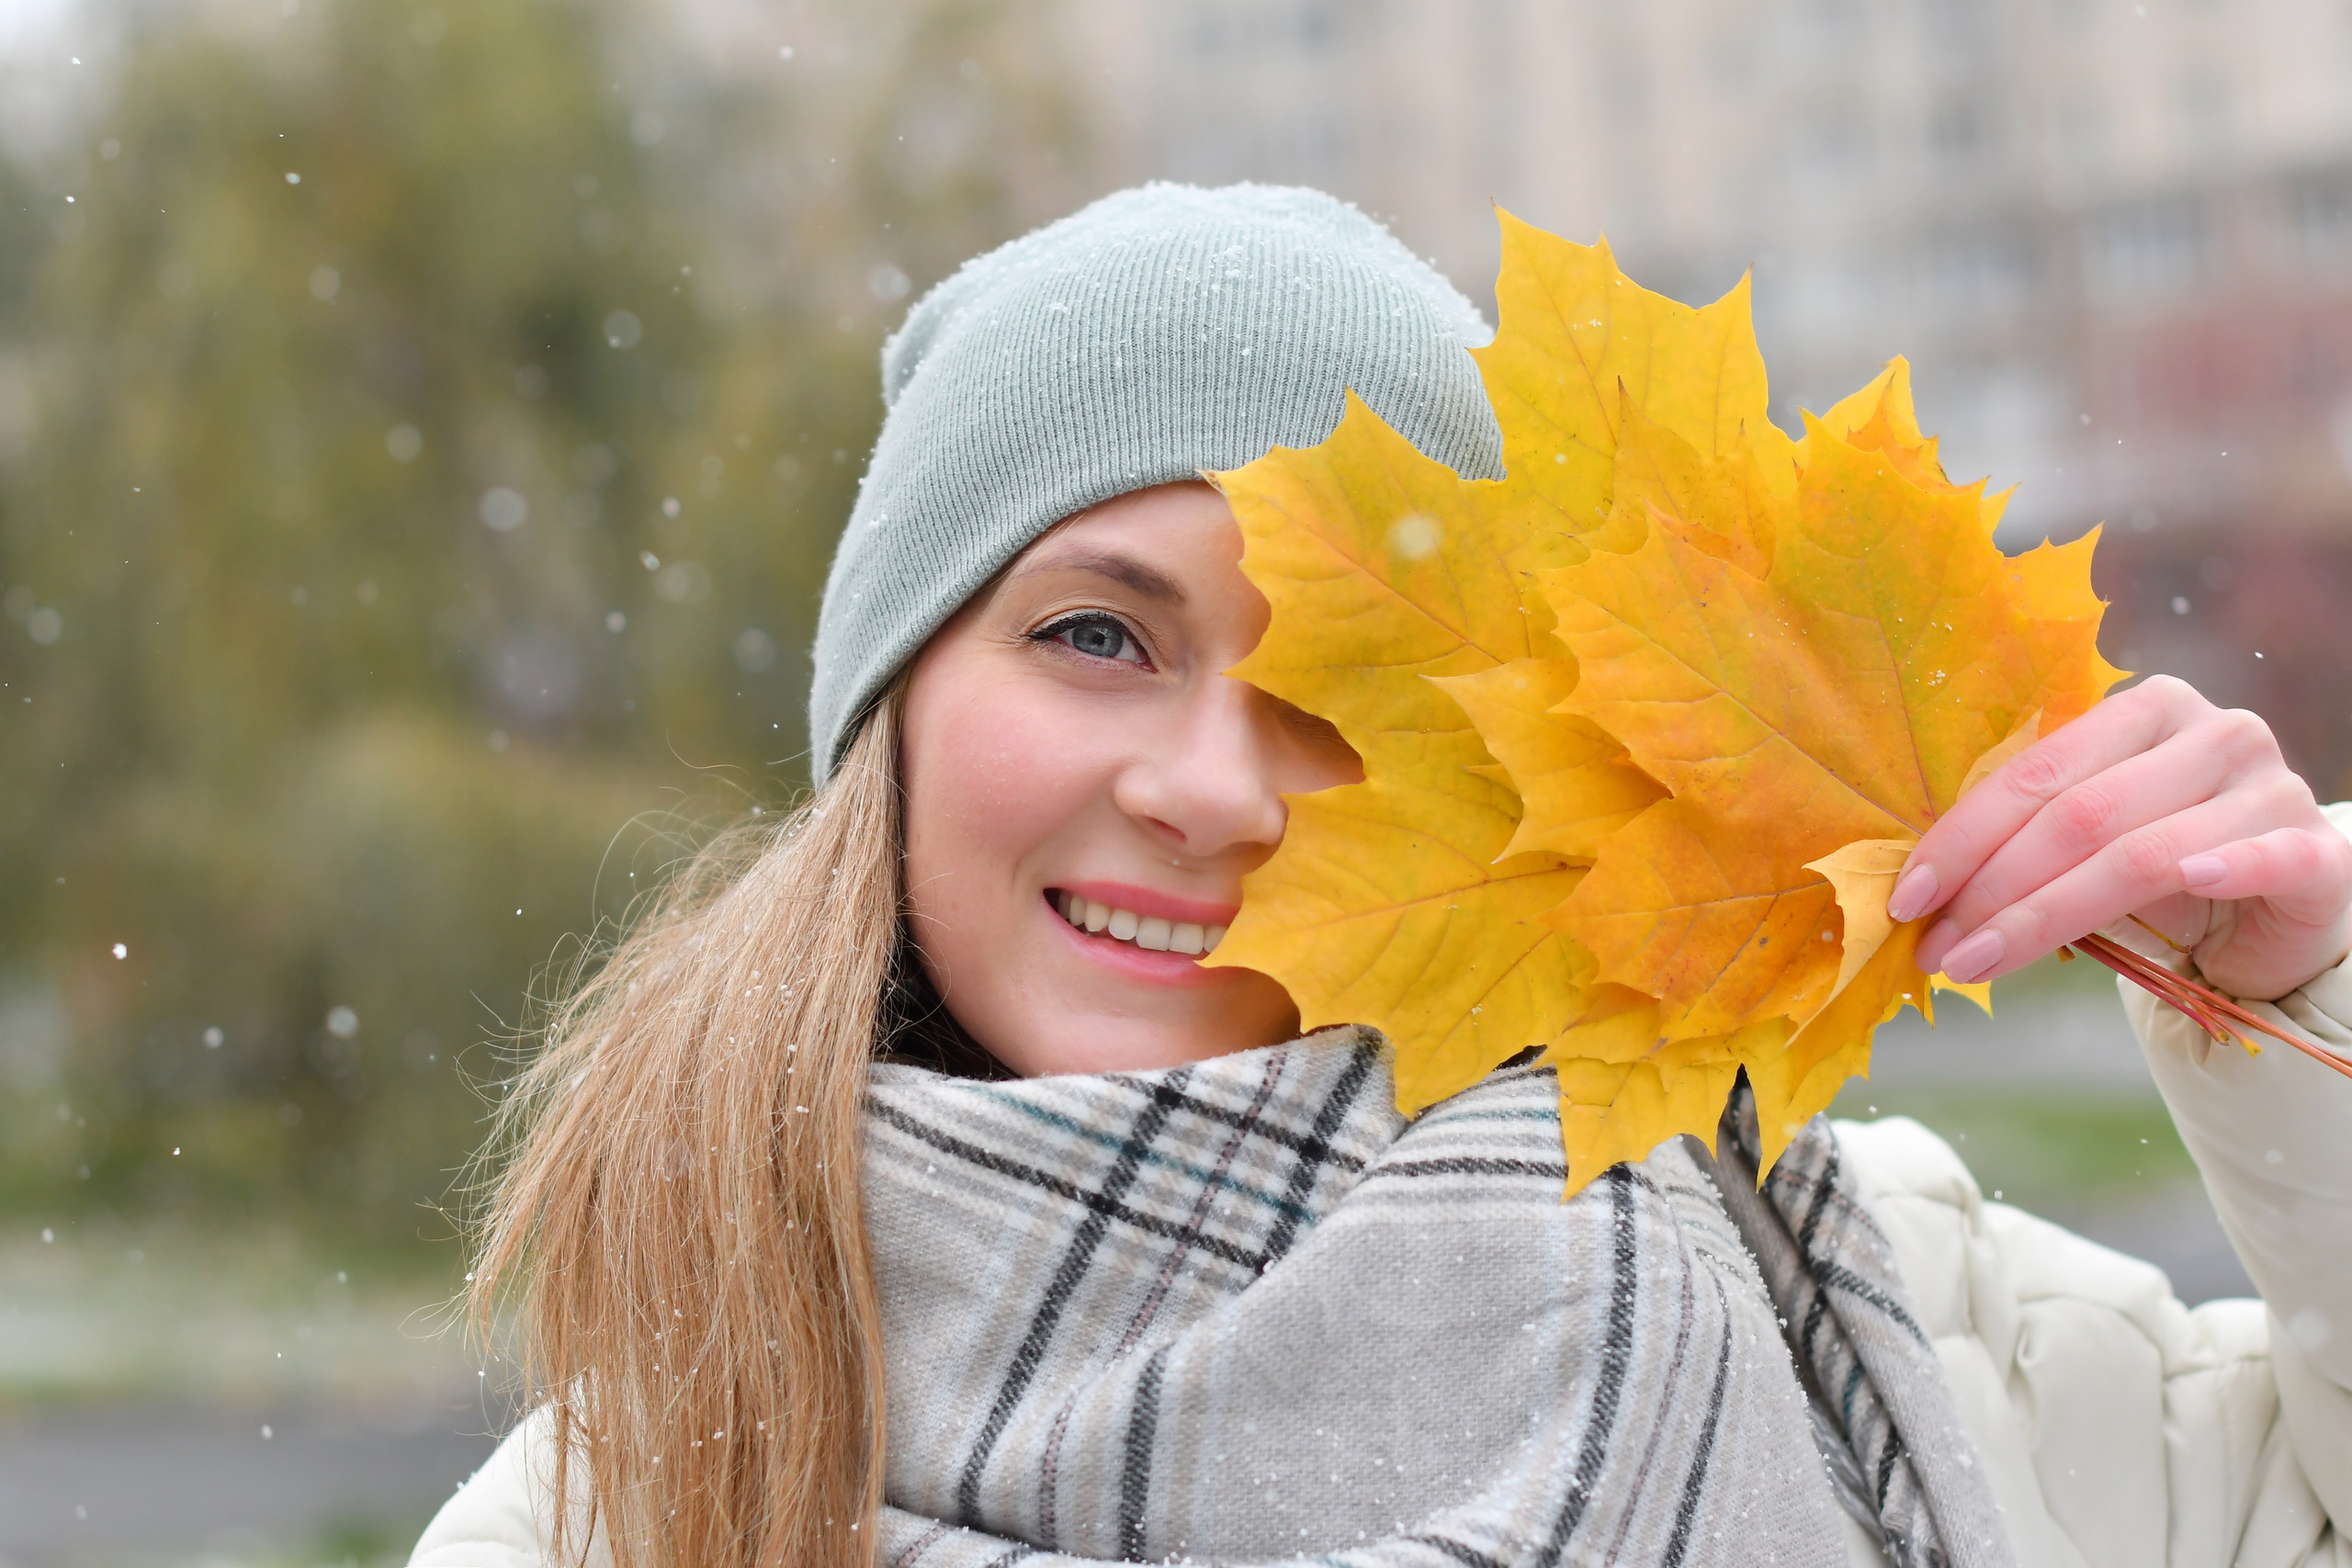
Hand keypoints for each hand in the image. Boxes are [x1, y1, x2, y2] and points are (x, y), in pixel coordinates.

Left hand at [1894, 676, 2351, 1001]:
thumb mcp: (2088, 843)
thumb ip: (2024, 844)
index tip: (1908, 897)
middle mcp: (2213, 732)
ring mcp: (2271, 786)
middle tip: (1937, 948)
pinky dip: (2225, 868)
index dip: (1963, 837)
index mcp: (2144, 711)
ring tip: (1980, 962)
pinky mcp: (2318, 849)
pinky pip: (2266, 856)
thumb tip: (1920, 893)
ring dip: (2048, 915)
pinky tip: (2190, 883)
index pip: (2036, 772)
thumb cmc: (2165, 866)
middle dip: (1993, 889)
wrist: (2275, 912)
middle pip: (2079, 814)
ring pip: (2141, 851)